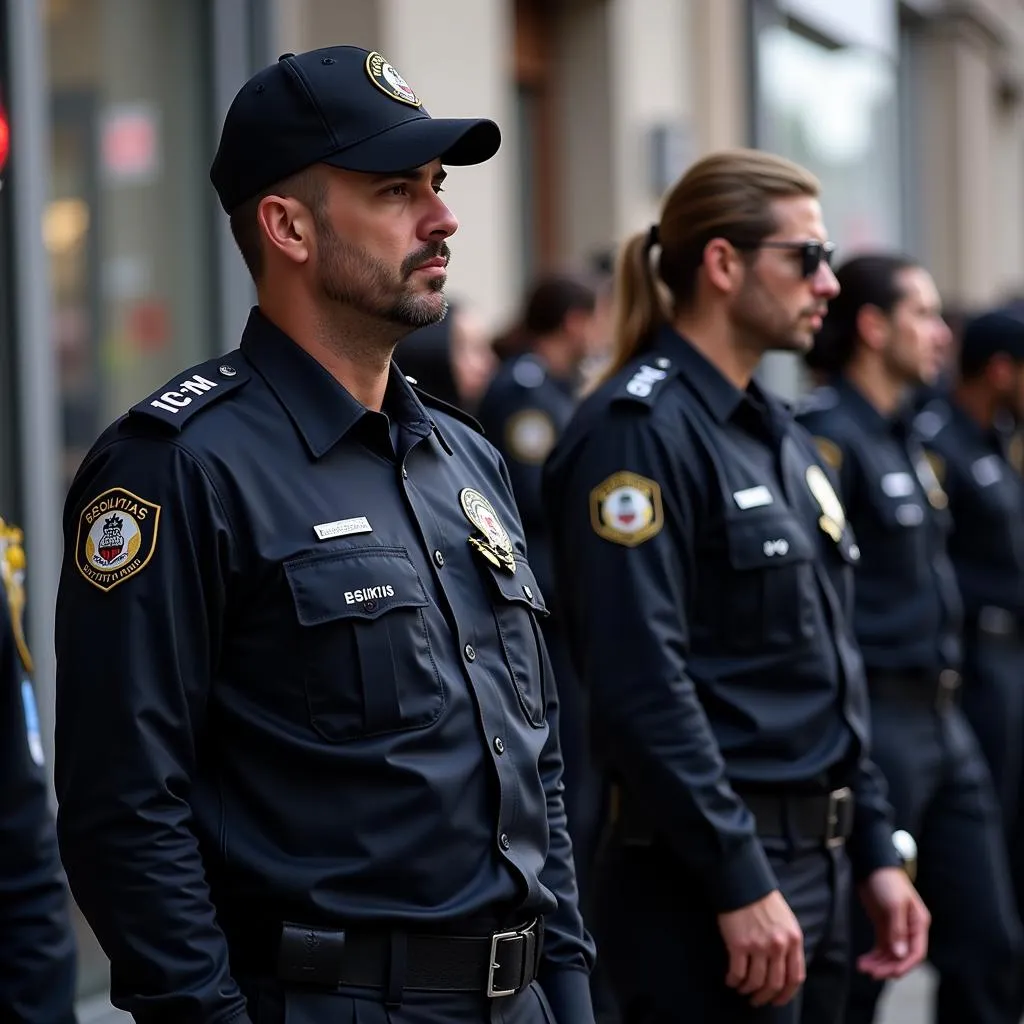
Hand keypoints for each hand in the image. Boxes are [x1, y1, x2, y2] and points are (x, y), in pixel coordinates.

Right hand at [718, 890, 804, 1007]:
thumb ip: (789, 944)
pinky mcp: (738, 945)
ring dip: (748, 991)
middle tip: (757, 1000)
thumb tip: (784, 968)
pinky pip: (738, 973)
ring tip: (742, 990)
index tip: (777, 1000)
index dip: (786, 994)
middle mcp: (778, 946)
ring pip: (756, 982)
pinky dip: (734, 981)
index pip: (795, 978)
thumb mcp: (786, 920)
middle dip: (765, 997)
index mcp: (793, 940)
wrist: (741, 883)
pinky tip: (731, 981)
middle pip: (775, 983)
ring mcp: (758, 946)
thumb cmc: (763, 900)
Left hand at [856, 867, 929, 979]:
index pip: (916, 952)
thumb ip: (897, 930)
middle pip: (902, 957)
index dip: (905, 965)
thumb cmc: (887, 880)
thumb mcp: (894, 904)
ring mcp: (895, 929)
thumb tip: (899, 954)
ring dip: (878, 963)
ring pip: (890, 954)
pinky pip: (880, 947)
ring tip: (863, 968)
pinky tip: (863, 961)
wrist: (872, 865)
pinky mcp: (882, 927)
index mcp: (918, 924)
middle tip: (872, 973)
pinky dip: (873, 956)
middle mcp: (909, 929)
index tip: (891, 973)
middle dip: (887, 966)